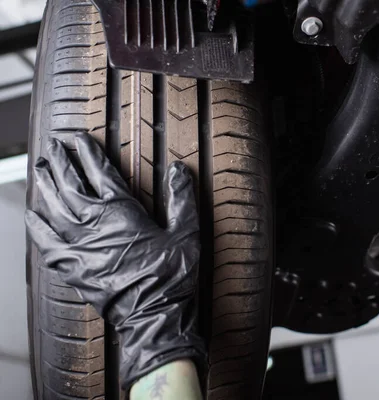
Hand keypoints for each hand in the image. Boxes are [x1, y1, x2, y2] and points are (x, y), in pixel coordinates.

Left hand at [25, 134, 204, 388]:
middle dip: (61, 163)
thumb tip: (178, 169)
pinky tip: (31, 214)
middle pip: (70, 185)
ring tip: (40, 169)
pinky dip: (37, 226)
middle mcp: (94, 223)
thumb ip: (182, 199)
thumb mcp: (187, 233)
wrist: (154, 315)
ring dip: (45, 186)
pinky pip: (46, 242)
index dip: (89, 153)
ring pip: (54, 208)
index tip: (80, 139)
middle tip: (53, 147)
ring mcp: (79, 246)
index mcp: (122, 211)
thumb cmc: (172, 275)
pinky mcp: (72, 268)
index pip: (100, 172)